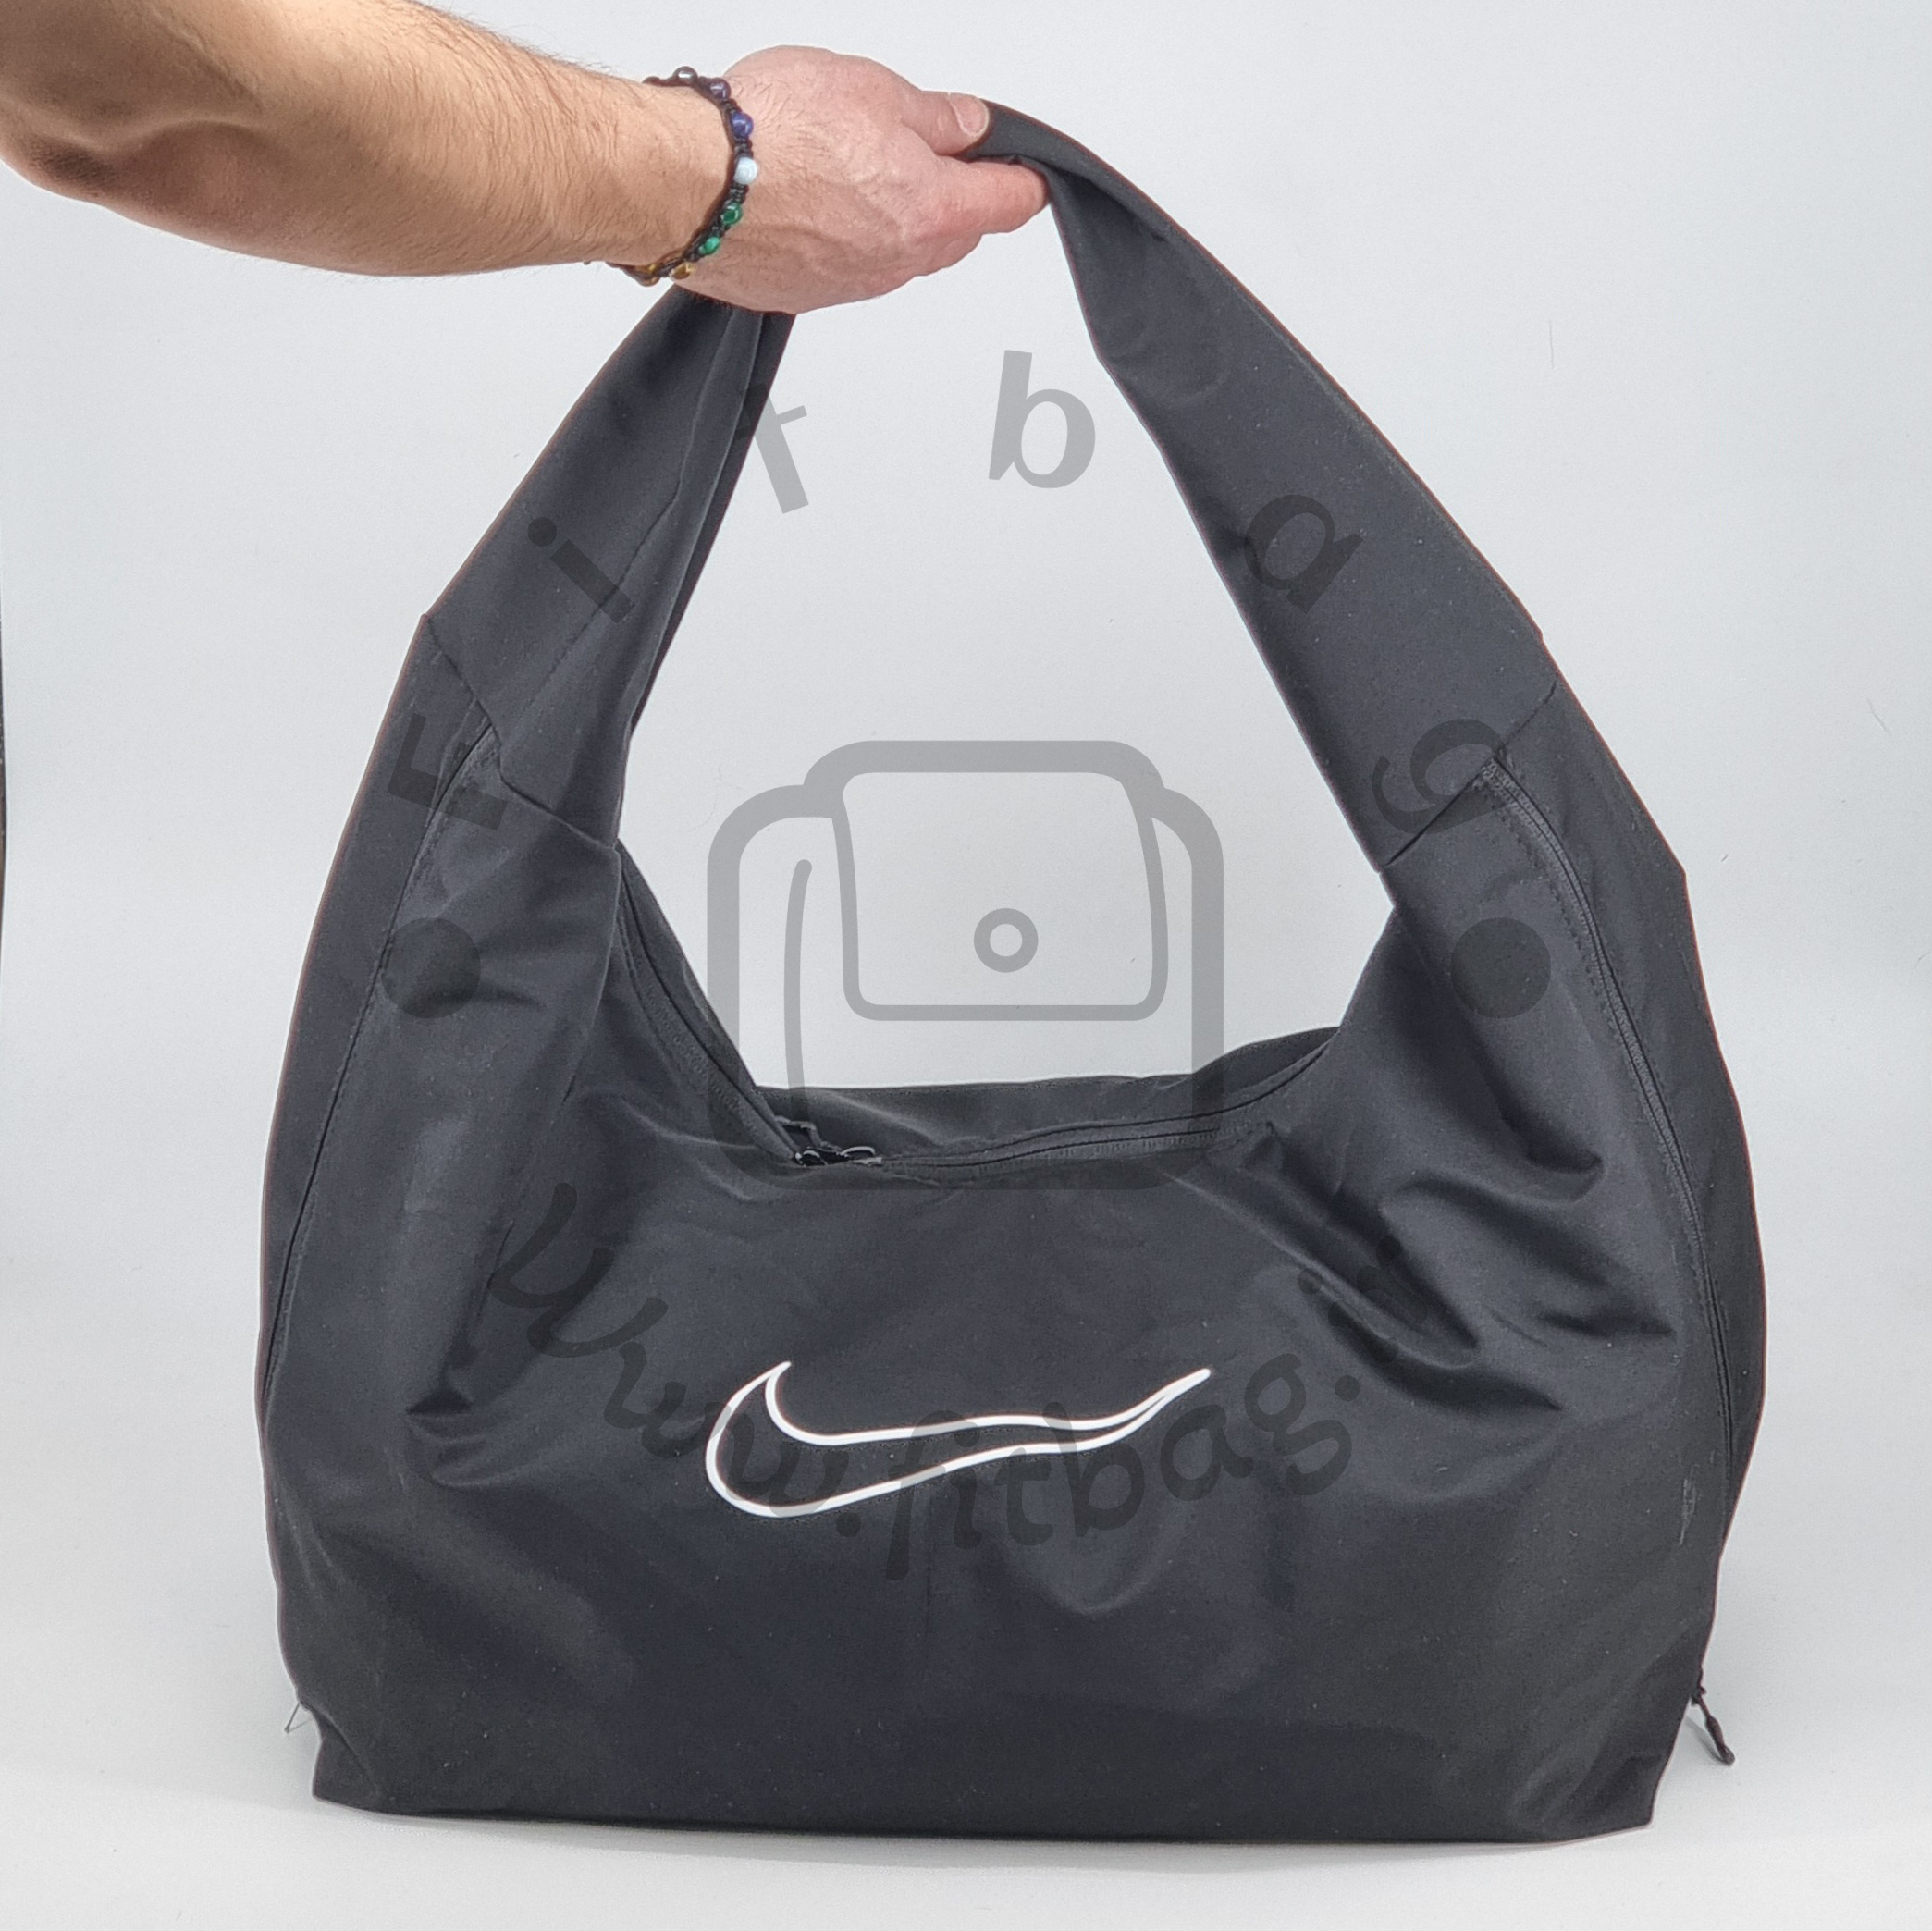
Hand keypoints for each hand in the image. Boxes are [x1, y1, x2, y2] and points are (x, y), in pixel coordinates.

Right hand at [624, 47, 1048, 313]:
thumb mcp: (872, 89)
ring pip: (898, 252)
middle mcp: (897, 263)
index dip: (1022, 178)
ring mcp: (850, 286)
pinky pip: (845, 265)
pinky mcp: (803, 294)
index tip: (1024, 171)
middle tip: (928, 150)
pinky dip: (842, 235)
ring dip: (892, 215)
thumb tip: (966, 125)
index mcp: (932, 212)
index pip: (1008, 203)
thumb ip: (933, 115)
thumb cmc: (769, 134)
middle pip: (955, 233)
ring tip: (848, 163)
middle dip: (954, 195)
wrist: (685, 184)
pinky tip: (809, 196)